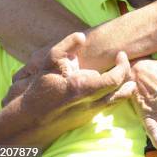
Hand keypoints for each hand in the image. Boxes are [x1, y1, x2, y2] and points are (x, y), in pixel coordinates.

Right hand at [1, 33, 135, 147]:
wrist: (29, 119)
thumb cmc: (40, 87)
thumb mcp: (49, 60)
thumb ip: (67, 45)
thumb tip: (82, 36)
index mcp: (84, 87)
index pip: (115, 78)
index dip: (123, 65)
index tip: (121, 54)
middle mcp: (90, 103)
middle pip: (121, 92)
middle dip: (127, 76)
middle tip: (124, 63)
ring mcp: (89, 114)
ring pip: (116, 102)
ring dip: (125, 89)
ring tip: (127, 78)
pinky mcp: (85, 120)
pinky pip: (106, 107)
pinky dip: (114, 97)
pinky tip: (111, 88)